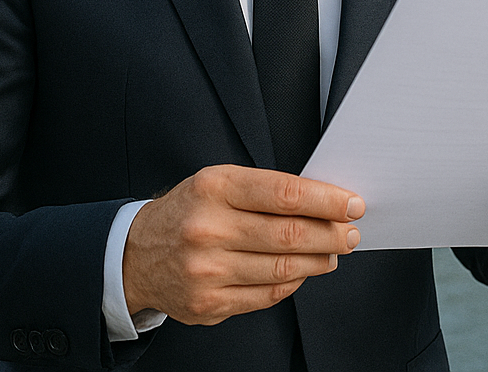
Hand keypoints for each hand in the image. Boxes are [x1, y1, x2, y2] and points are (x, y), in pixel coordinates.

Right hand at [123, 164, 362, 324]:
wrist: (135, 255)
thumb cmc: (189, 212)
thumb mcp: (219, 183)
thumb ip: (267, 190)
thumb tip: (325, 203)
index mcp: (214, 189)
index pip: (285, 194)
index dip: (327, 201)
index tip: (352, 205)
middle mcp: (207, 229)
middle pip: (290, 234)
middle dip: (331, 234)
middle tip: (350, 233)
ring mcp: (206, 271)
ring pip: (283, 269)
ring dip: (319, 261)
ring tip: (333, 253)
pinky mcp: (207, 304)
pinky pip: (266, 296)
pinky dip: (293, 284)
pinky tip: (303, 272)